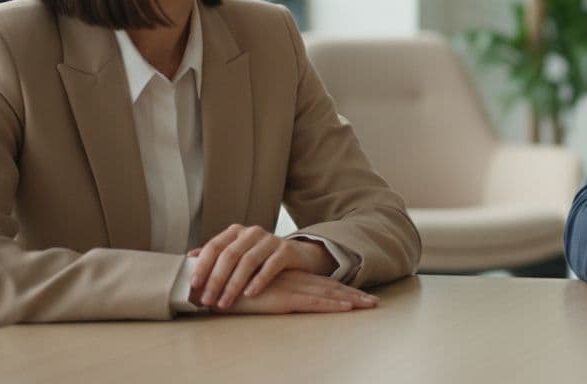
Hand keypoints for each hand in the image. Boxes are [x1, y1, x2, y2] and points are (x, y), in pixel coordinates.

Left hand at [189, 224, 338, 308]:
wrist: (297, 255)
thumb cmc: (261, 258)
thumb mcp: (238, 254)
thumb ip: (217, 255)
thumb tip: (189, 258)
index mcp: (236, 232)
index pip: (214, 246)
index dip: (203, 265)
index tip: (194, 284)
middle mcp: (252, 232)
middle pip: (229, 255)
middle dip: (216, 280)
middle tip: (207, 300)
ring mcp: (270, 239)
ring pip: (248, 261)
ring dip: (234, 284)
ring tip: (225, 303)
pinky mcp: (286, 250)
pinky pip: (270, 265)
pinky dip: (258, 280)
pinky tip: (250, 294)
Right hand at [215, 269, 377, 314]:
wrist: (211, 284)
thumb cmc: (229, 288)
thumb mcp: (253, 289)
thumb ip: (264, 289)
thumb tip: (270, 296)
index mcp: (289, 278)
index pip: (321, 283)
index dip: (342, 288)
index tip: (360, 295)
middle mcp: (294, 281)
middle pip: (331, 287)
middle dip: (354, 295)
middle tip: (374, 302)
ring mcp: (290, 288)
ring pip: (328, 293)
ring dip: (351, 300)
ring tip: (370, 305)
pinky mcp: (282, 298)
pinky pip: (312, 302)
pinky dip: (331, 304)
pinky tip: (347, 308)